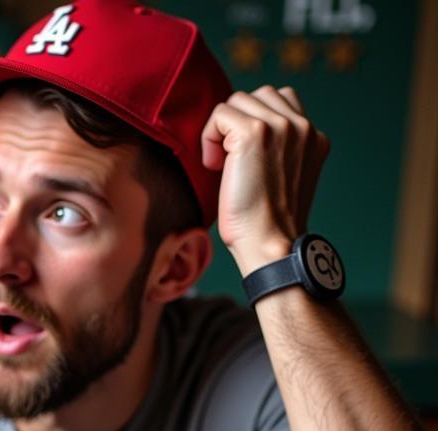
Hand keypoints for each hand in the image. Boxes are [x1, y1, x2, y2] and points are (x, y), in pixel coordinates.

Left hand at [200, 86, 329, 274]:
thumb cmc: (266, 222)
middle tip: (230, 162)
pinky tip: (215, 166)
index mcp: (314, 136)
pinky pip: (219, 113)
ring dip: (223, 130)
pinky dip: (209, 137)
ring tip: (223, 164)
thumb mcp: (283, 177)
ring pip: (238, 100)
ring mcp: (281, 126)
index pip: (280, 101)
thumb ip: (277, 148)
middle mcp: (302, 126)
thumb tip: (241, 131)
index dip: (254, 123)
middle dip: (237, 123)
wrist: (269, 243)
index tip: (246, 159)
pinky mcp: (254, 132)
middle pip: (258, 95)